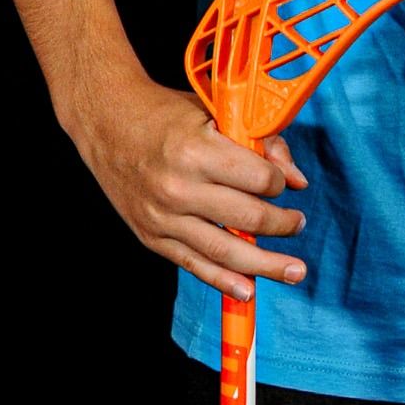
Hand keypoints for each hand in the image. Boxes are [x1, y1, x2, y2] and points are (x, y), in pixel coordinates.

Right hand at [69, 72, 310, 298]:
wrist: (106, 122)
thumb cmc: (166, 115)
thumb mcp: (216, 114)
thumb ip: (263, 144)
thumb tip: (298, 182)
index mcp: (196, 150)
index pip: (259, 180)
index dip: (280, 183)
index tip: (282, 182)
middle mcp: (178, 187)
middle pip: (248, 218)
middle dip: (283, 225)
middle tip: (298, 224)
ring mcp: (162, 216)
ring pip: (225, 250)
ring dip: (265, 265)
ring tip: (294, 271)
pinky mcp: (151, 236)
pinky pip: (193, 264)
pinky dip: (223, 281)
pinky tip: (248, 291)